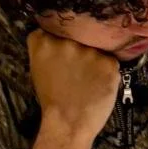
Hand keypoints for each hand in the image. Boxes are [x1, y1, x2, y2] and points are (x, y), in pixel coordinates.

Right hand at [27, 29, 119, 144]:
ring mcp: (89, 51)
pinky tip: (99, 83)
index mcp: (43, 43)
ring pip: (95, 47)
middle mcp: (66, 42)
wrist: (69, 122)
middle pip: (77, 34)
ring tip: (88, 79)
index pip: (54, 26)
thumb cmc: (52, 100)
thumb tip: (55, 38)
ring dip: (93, 59)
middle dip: (78, 46)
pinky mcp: (108, 62)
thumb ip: (46, 50)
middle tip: (77, 67)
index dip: (60, 36)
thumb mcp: (38, 69)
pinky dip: (106, 71)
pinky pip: (109, 60)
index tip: (63, 48)